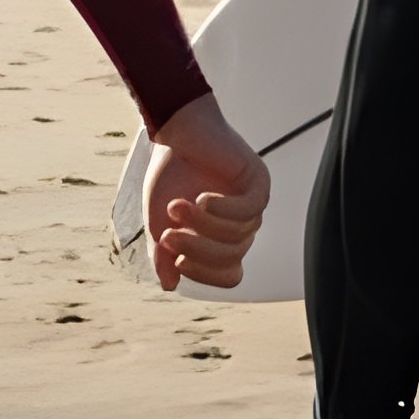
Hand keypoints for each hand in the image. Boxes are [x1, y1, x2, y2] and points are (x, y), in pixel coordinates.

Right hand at [142, 95, 269, 292]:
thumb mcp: (159, 221)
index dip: (203, 274)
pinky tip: (202, 198)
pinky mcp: (258, 182)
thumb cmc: (170, 175)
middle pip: (232, 259)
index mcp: (223, 239)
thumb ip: (163, 253)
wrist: (175, 132)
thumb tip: (170, 285)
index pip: (229, 276)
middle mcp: (242, 226)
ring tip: (176, 206)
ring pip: (238, 236)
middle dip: (196, 249)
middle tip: (168, 233)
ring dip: (202, 225)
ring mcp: (253, 205)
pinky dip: (222, 210)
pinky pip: (248, 211)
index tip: (174, 259)